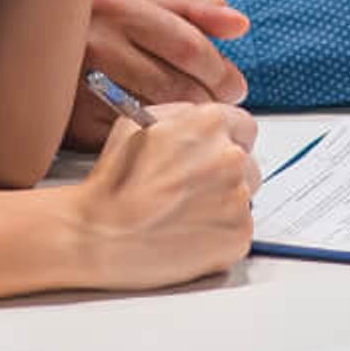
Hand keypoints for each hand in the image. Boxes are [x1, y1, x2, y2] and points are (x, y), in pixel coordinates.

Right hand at [61, 0, 250, 145]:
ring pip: (160, 116)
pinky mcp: (76, 123)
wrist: (35, 54)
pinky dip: (159, 142)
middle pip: (178, 85)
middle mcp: (97, 43)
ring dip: (189, 126)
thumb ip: (193, 7)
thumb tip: (239, 24)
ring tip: (196, 122)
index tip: (235, 86)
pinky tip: (165, 136)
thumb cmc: (99, 26)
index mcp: (117, 7)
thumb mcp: (142, 2)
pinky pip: (134, 138)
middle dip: (211, 102)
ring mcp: (83, 85)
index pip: (190, 47)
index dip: (221, 72)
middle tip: (221, 109)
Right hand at [68, 101, 261, 288]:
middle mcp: (231, 157)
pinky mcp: (239, 235)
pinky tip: (186, 233)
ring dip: (221, 204)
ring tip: (182, 214)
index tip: (213, 155)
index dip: (225, 142)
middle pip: (247, 164)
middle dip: (224, 175)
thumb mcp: (135, 123)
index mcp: (210, 124)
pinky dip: (218, 234)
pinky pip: (238, 230)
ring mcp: (238, 198)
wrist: (102, 234)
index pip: (244, 127)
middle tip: (190, 191)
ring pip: (243, 198)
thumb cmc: (114, 183)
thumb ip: (179, 115)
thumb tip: (197, 120)